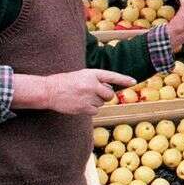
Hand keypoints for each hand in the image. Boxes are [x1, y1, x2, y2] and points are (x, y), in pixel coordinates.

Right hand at [18, 69, 135, 114]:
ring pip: (102, 103)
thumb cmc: (66, 82)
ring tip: (82, 97)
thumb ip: (96, 80)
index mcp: (92, 74)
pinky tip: (80, 104)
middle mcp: (92, 84)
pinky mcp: (84, 107)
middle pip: (109, 94)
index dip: (124, 79)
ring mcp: (88, 96)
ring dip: (95, 102)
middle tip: (92, 93)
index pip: (112, 76)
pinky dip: (90, 109)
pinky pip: (95, 110)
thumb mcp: (82, 75)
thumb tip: (109, 91)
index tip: (134, 82)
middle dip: (105, 95)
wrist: (49, 90)